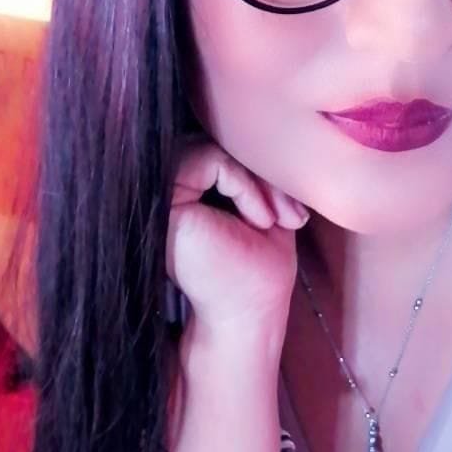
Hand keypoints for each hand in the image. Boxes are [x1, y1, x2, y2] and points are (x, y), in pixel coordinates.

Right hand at [165, 136, 309, 334]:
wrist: (246, 319)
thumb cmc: (256, 274)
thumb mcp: (264, 210)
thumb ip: (253, 174)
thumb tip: (263, 133)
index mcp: (186, 199)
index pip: (221, 154)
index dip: (260, 173)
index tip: (291, 216)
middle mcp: (166, 196)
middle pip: (215, 146)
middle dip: (263, 173)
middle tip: (291, 214)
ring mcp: (160, 197)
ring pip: (211, 148)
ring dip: (256, 180)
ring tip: (276, 219)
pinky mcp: (162, 203)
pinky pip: (206, 159)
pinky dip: (243, 184)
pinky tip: (259, 220)